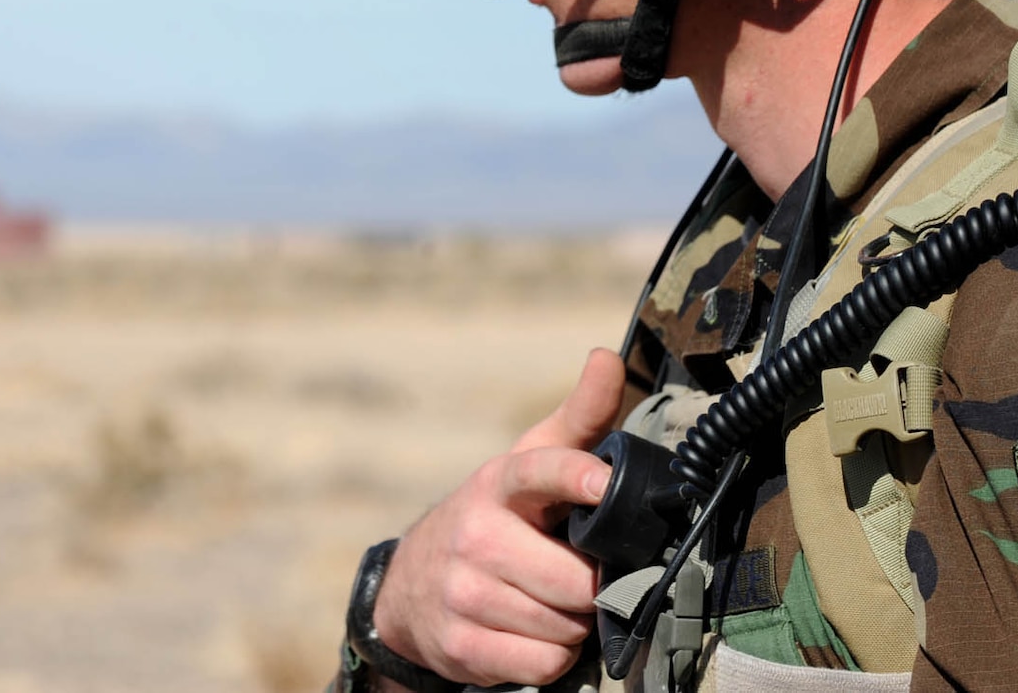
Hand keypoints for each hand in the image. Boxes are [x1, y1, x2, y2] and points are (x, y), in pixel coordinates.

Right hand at [372, 347, 624, 687]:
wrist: (411, 587)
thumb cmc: (494, 518)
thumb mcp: (527, 465)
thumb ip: (579, 418)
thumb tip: (606, 357)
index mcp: (500, 483)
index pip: (541, 471)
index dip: (575, 477)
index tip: (602, 483)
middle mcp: (476, 534)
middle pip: (575, 580)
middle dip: (590, 586)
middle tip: (580, 576)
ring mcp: (464, 592)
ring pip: (564, 627)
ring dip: (573, 623)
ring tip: (553, 602)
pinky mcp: (460, 645)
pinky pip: (544, 664)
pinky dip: (553, 658)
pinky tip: (534, 634)